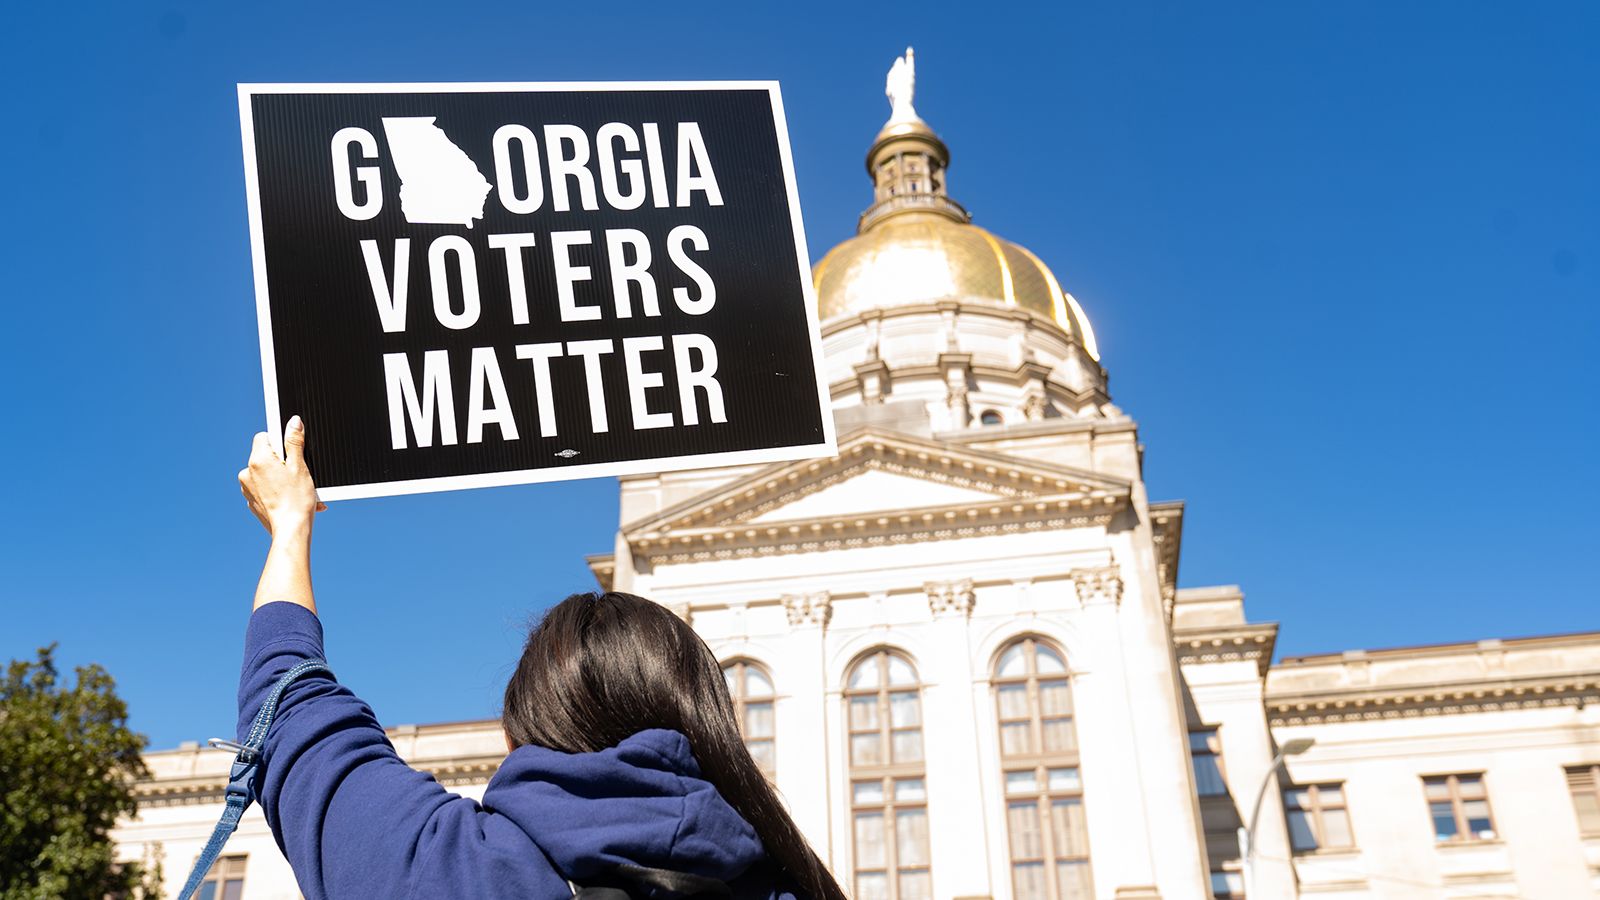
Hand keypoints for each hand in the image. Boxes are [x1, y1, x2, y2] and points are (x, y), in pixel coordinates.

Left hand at [239, 415, 326, 534]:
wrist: (291, 530)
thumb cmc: (297, 500)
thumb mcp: (300, 466)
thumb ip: (294, 441)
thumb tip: (293, 421)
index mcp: (258, 460)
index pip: (264, 436)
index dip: (280, 442)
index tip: (291, 453)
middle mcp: (247, 473)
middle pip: (265, 456)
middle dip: (282, 462)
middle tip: (298, 473)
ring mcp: (247, 489)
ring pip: (265, 473)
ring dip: (280, 477)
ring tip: (297, 489)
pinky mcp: (252, 502)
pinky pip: (264, 489)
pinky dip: (277, 491)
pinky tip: (291, 499)